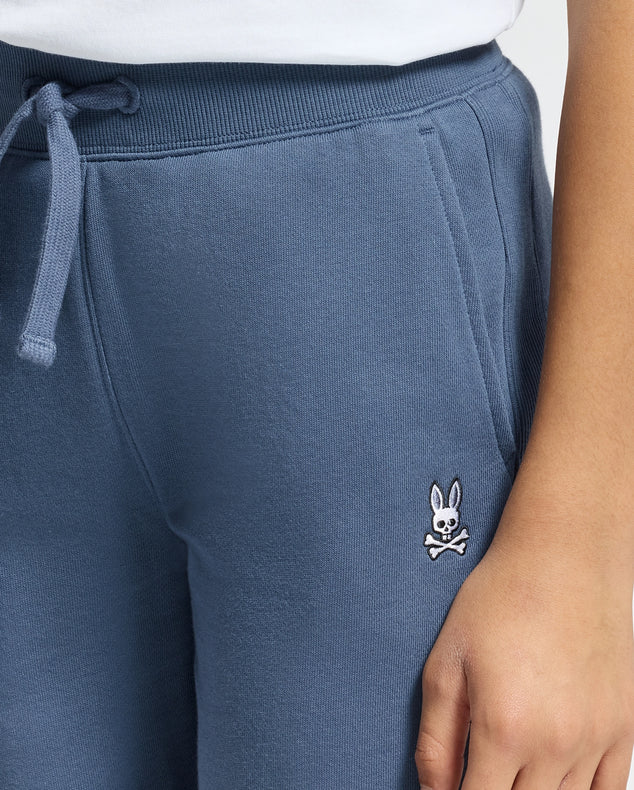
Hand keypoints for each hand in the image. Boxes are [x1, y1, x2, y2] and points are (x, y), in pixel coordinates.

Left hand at [414, 496, 633, 789]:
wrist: (564, 559)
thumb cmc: (501, 600)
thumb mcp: (447, 662)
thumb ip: (435, 737)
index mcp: (503, 728)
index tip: (453, 789)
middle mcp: (556, 744)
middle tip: (481, 771)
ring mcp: (597, 739)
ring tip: (512, 769)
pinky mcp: (625, 728)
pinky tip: (554, 778)